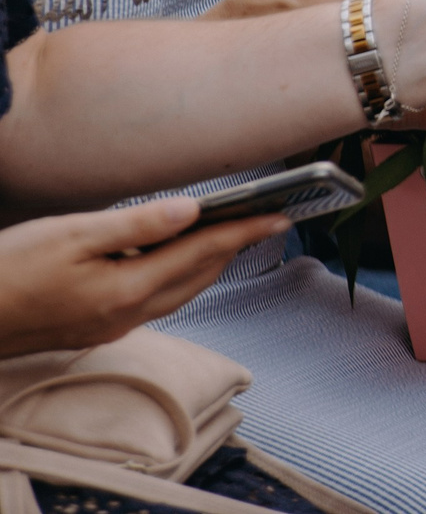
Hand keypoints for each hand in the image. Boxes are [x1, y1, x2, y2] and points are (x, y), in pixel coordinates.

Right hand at [0, 198, 287, 356]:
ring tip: (229, 234)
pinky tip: (168, 258)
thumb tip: (192, 211)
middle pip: (198, 277)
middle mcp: (126, 315)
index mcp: (128, 290)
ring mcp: (109, 327)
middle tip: (264, 220)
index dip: (246, 231)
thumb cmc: (7, 271)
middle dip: (234, 248)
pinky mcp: (92, 330)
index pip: (204, 254)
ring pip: (177, 293)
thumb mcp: (71, 234)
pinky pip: (152, 302)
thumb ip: (136, 224)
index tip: (282, 216)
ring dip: (206, 264)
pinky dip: (174, 277)